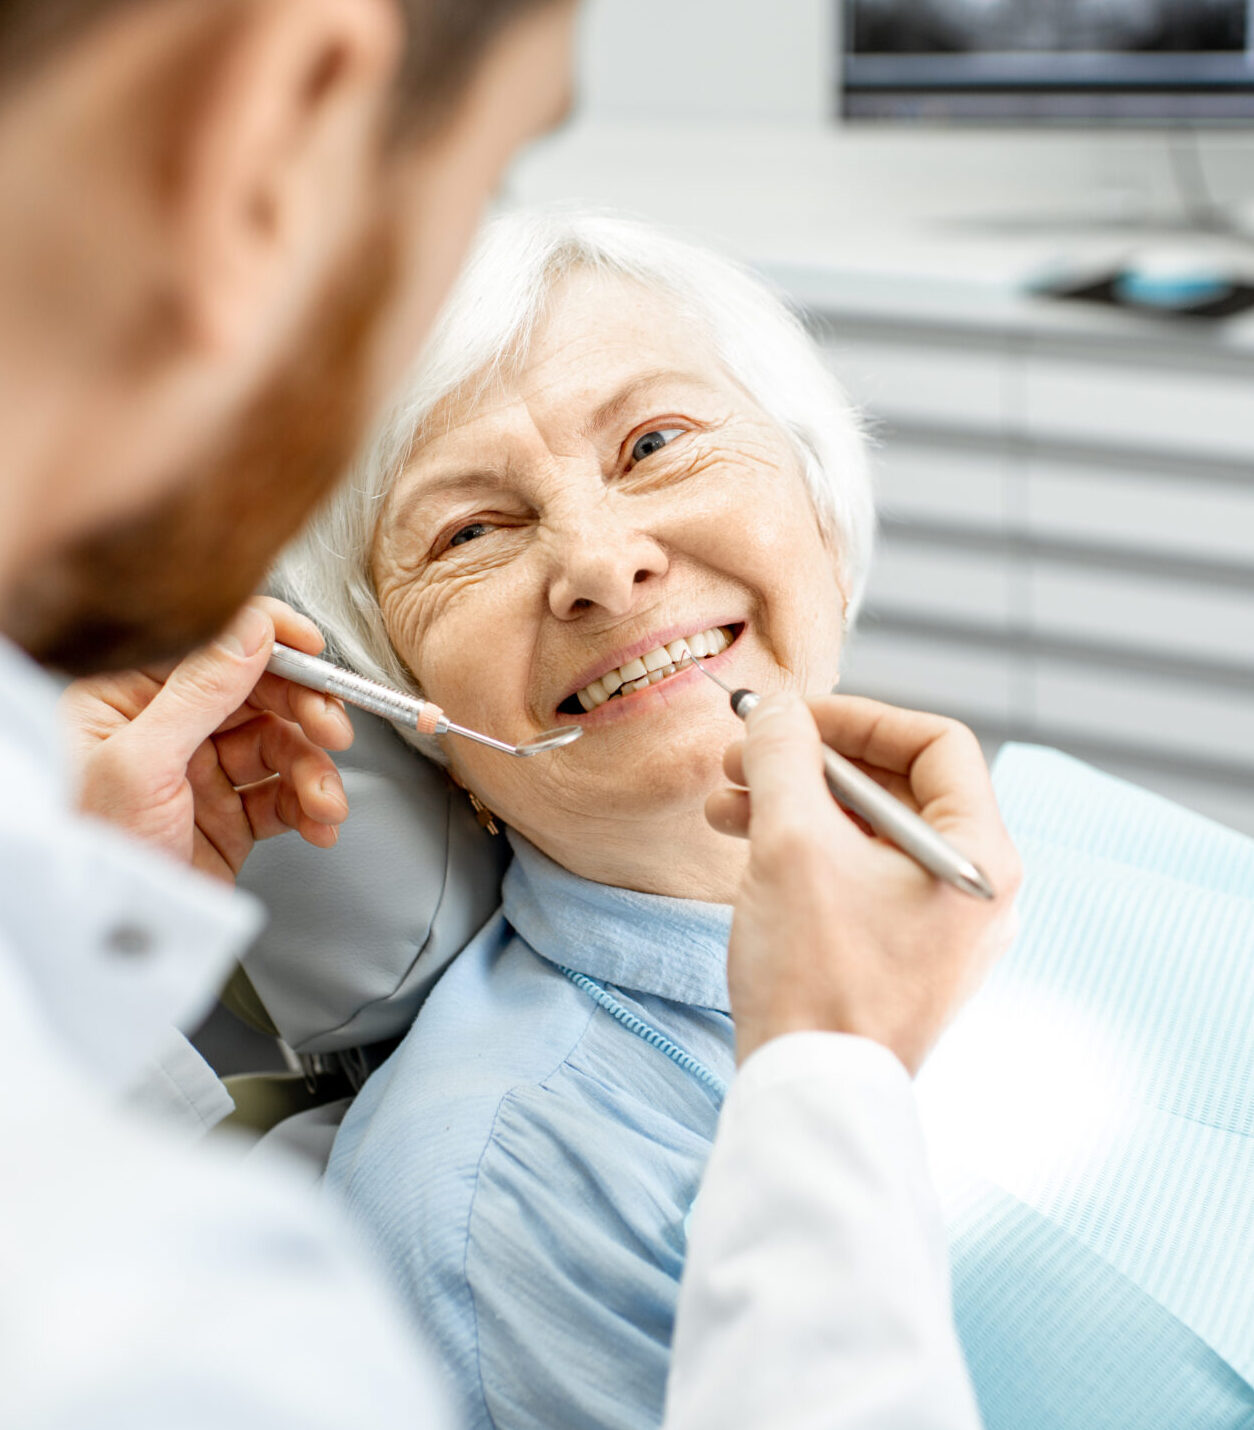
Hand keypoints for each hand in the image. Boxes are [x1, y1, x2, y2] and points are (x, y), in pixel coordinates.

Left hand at [61, 596, 354, 882]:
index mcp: (127, 698)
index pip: (211, 645)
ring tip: (325, 804)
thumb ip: (200, 691)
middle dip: (305, 715)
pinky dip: (309, 809)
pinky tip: (319, 823)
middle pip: (258, 695)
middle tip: (335, 733)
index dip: (269, 641)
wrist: (111, 941)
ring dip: (314, 774)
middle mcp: (166, 728)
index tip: (314, 651)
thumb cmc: (97, 855)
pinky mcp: (227, 816)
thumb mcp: (143, 761)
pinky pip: (283, 796)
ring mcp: (200, 772)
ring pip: (280, 747)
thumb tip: (251, 629)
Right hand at [706, 693, 1021, 1073]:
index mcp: (980, 856)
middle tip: (741, 754)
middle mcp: (974, 889)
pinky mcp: (901, 955)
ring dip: (795, 805)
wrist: (809, 1092)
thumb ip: (784, 757)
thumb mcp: (792, 843)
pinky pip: (858, 877)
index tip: (792, 718)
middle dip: (810, 762)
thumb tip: (775, 710)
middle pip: (896, 787)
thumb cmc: (815, 974)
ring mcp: (940, 927)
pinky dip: (806, 851)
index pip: (936, 743)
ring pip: (867, 833)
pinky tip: (742, 843)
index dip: (859, 717)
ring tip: (723, 802)